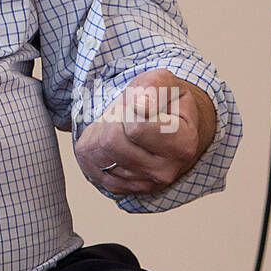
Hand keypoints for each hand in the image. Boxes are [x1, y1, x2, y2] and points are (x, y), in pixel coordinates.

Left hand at [75, 69, 215, 195]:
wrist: (169, 127)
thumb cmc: (165, 102)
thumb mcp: (165, 82)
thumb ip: (154, 88)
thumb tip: (139, 106)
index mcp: (182, 144)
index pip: (134, 128)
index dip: (128, 109)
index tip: (140, 105)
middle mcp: (165, 171)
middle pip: (111, 142)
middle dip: (112, 119)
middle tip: (125, 114)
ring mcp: (143, 184)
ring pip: (97, 153)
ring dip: (100, 131)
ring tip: (119, 125)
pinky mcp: (121, 188)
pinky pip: (88, 163)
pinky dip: (92, 145)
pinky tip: (111, 140)